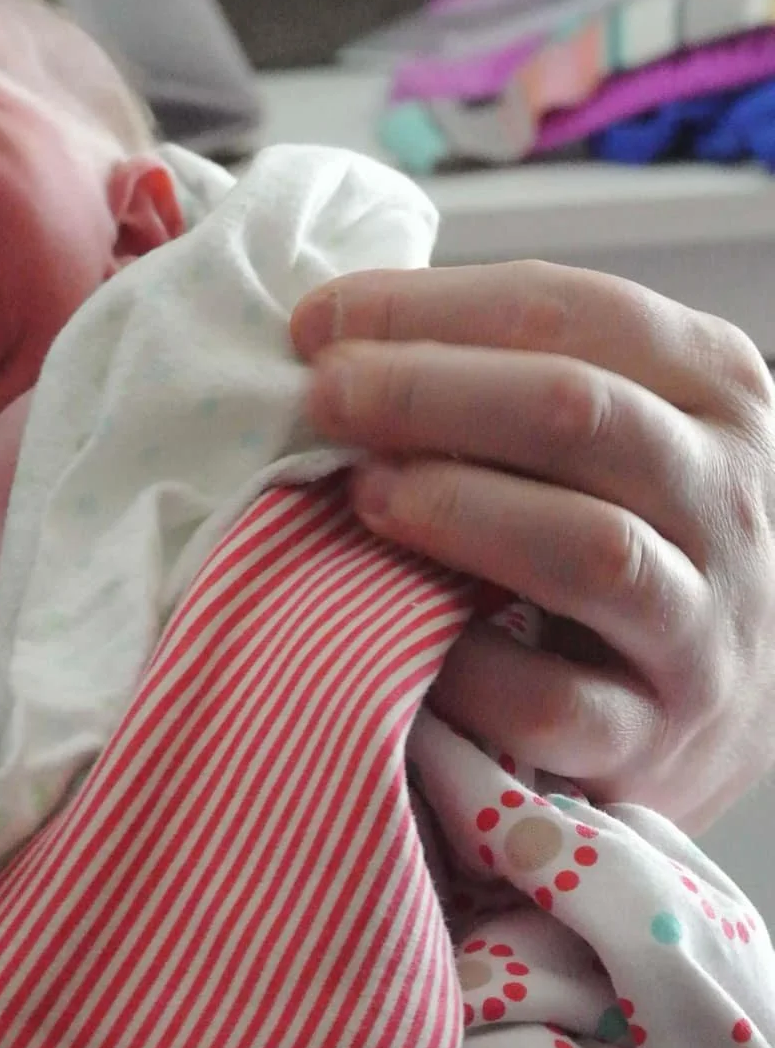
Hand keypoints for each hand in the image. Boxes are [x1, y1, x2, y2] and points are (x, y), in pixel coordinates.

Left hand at [291, 262, 774, 831]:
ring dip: (457, 510)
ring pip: (589, 549)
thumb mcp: (613, 421)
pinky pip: (555, 701)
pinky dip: (469, 667)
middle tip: (326, 395)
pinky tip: (403, 635)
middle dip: (428, 392)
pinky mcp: (658, 738)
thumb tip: (333, 334)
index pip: (577, 312)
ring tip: (365, 495)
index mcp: (713, 386)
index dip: (432, 309)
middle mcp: (725, 495)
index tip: (318, 323)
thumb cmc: (632, 525)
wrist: (728, 690)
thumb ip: (506, 367)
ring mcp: (701, 623)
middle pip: (579, 413)